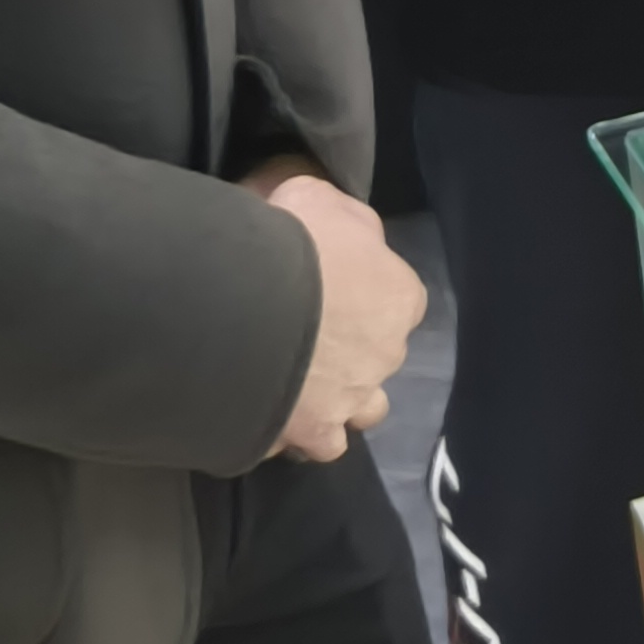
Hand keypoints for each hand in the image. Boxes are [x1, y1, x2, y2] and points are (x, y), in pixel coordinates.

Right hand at [264, 174, 424, 463]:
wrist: (244, 302)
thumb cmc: (288, 241)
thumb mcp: (317, 199)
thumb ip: (341, 221)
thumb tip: (343, 234)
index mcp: (399, 296)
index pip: (398, 301)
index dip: (363, 297)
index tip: (328, 292)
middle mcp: (389, 352)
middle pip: (377, 356)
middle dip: (349, 350)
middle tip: (302, 337)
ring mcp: (355, 397)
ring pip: (363, 410)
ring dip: (340, 401)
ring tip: (299, 388)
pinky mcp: (315, 431)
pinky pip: (320, 444)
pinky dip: (302, 435)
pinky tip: (276, 419)